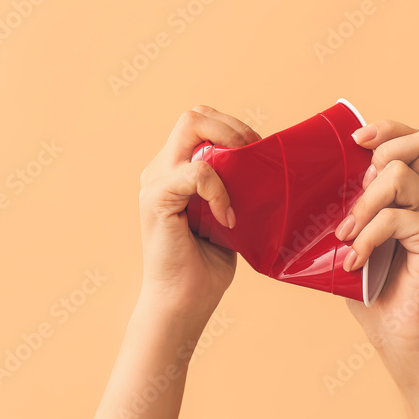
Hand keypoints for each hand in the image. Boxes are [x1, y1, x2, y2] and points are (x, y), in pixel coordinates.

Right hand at [137, 105, 260, 334]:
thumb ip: (234, 186)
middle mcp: (159, 170)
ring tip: (247, 180)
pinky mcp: (156, 198)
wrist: (182, 304)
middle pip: (193, 115)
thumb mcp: (227, 216)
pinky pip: (198, 171)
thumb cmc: (205, 267)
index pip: (200, 123)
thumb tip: (265, 163)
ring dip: (229, 148)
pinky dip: (219, 190)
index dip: (232, 128)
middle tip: (255, 156)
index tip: (259, 153)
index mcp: (173, 171)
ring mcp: (154, 182)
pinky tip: (229, 218)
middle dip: (232, 128)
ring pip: (191, 127)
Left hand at [335, 121, 418, 376]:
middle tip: (359, 180)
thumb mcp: (350, 241)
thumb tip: (294, 191)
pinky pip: (395, 218)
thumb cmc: (372, 290)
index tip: (354, 141)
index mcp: (413, 195)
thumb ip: (341, 212)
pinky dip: (366, 237)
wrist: (401, 335)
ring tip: (344, 235)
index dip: (386, 129)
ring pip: (400, 176)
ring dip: (363, 202)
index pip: (413, 140)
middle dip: (384, 149)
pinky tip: (354, 261)